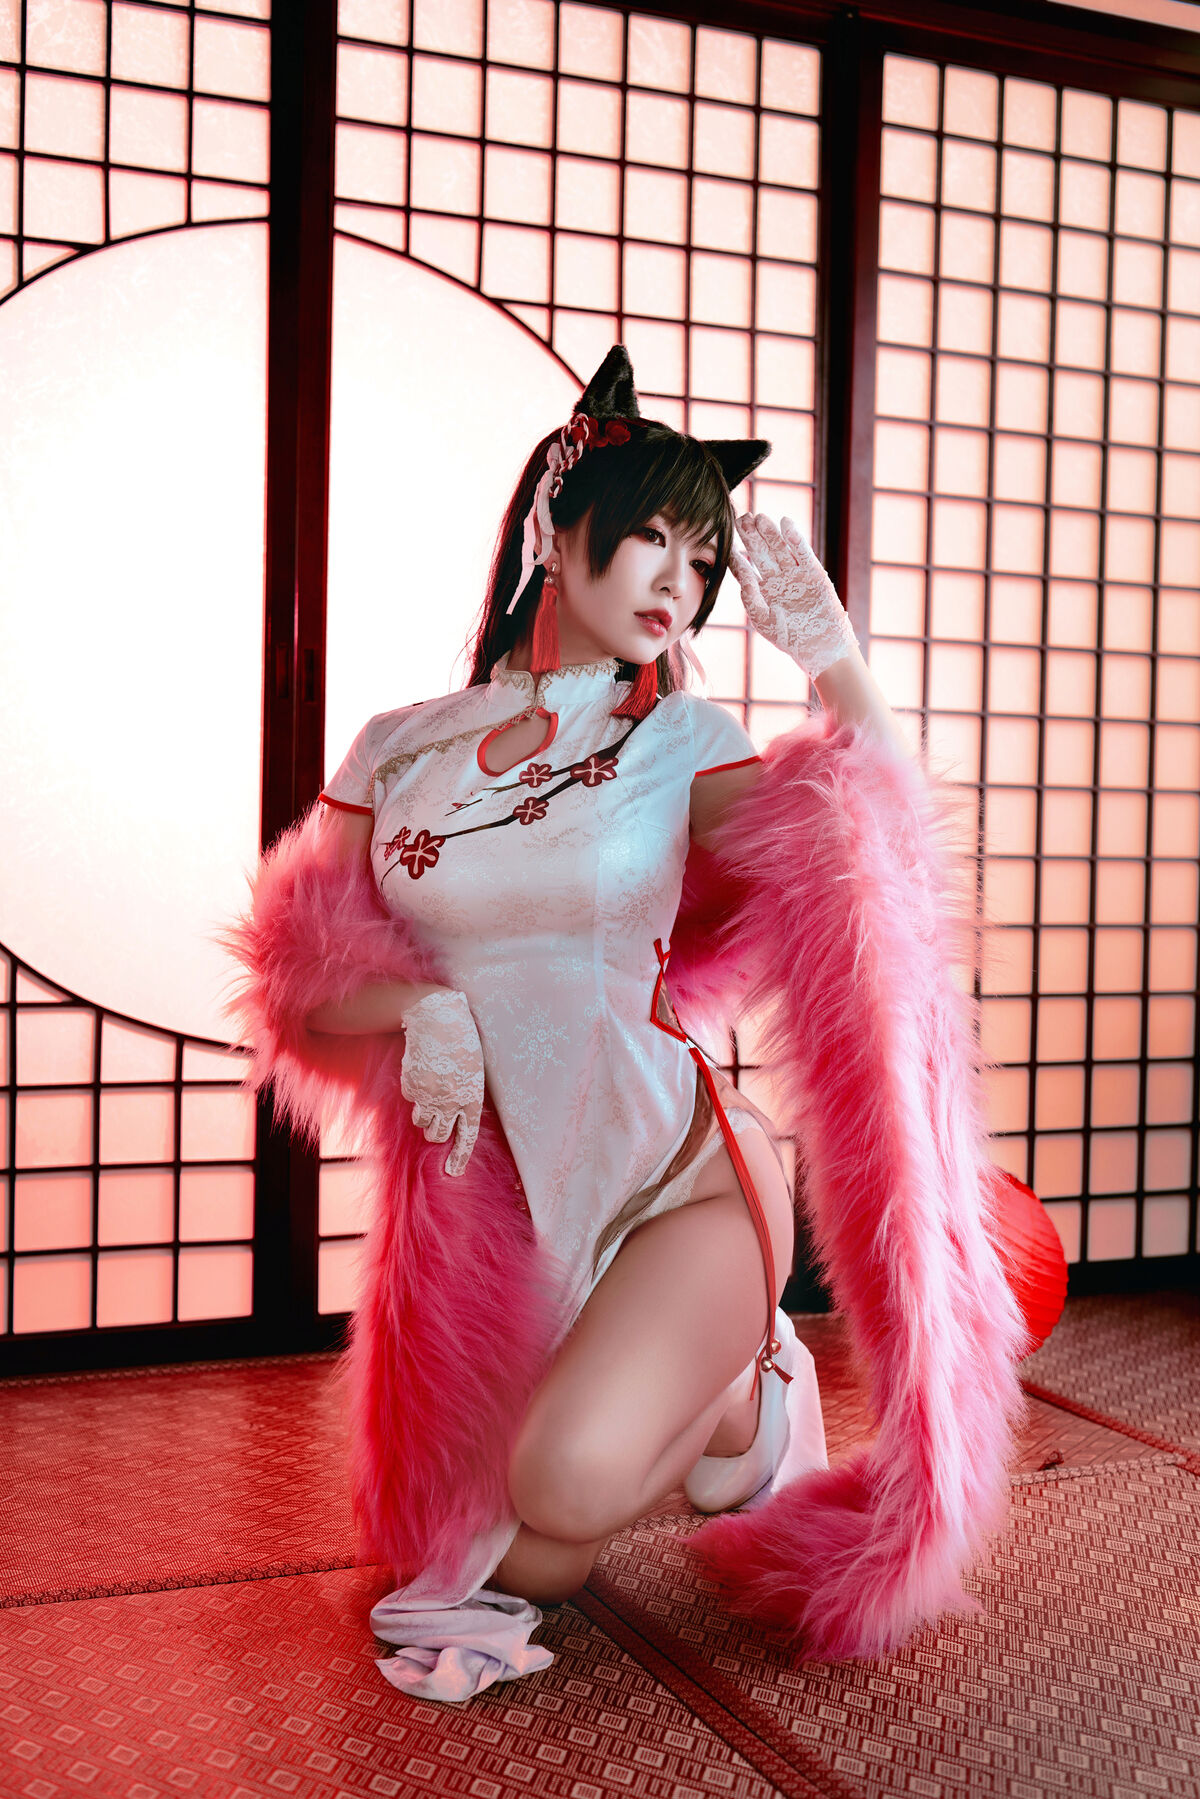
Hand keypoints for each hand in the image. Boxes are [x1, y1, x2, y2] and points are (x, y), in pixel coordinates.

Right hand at [398, 989, 484, 1177]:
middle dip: (435, 1132)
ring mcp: (429, 1095)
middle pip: (438, 1135)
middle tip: (436, 1117)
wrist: (438, 1019)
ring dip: (424, 1113)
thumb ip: (464, 1100)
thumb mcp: (472, 1073)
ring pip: (421, 1122)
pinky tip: (422, 1071)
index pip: (467, 1137)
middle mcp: (451, 1101)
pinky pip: (410, 1100)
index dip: (459, 1156)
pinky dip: (414, 1091)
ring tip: (431, 1089)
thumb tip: (450, 1124)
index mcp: (472, 1098)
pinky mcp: (411, 1086)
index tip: (453, 1171)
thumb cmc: (461, 1045)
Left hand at [728, 514, 858, 678]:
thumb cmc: (790, 638)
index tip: (725, 541)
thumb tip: (742, 578)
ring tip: (759, 517)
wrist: (820, 647)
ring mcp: (796, 575)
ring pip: (780, 549)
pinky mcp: (814, 573)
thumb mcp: (764, 620)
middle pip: (761, 553)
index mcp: (763, 592)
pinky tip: (785, 523)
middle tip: (741, 518)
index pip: (746, 569)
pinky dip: (795, 538)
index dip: (737, 555)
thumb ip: (751, 599)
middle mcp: (778, 580)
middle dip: (751, 536)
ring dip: (770, 533)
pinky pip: (803, 553)